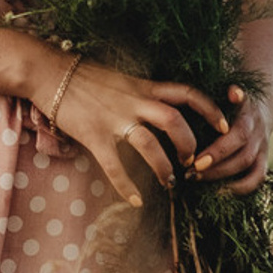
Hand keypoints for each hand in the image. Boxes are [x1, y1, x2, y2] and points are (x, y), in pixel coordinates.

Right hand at [40, 56, 228, 208]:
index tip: (224, 126)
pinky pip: (114, 165)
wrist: (49, 72)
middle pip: (174, 121)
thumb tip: (159, 103)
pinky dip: (126, 185)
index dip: (210, 109)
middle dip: (189, 144)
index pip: (187, 93)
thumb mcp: (121, 78)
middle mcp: (134, 101)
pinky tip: (136, 200)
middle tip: (192, 162)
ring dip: (164, 167)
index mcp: (143, 86)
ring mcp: (114, 119)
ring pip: (149, 145)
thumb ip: (141, 92)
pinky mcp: (94, 135)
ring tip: (170, 182)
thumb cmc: (84, 75)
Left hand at [190, 83, 272, 196]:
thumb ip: (231, 93)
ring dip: (222, 178)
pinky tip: (217, 192)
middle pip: (242, 156)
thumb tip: (234, 91)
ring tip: (196, 180)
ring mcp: (262, 149)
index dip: (219, 151)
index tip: (196, 161)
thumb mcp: (231, 91)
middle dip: (216, 167)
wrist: (261, 107)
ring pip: (248, 168)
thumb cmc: (232, 100)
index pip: (237, 136)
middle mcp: (258, 134)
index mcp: (248, 116)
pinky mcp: (263, 160)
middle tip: (190, 173)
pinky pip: (257, 179)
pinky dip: (240, 188)